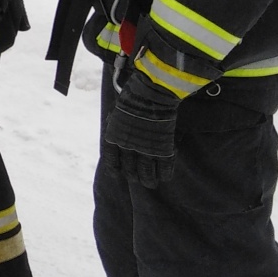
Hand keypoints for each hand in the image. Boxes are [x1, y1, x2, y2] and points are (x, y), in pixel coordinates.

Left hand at [103, 66, 179, 187]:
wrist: (150, 93)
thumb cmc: (133, 97)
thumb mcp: (117, 113)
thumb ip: (117, 127)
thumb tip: (117, 133)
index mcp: (113, 139)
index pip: (112, 163)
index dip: (117, 170)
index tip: (121, 173)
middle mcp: (127, 148)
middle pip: (129, 172)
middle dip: (135, 177)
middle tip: (141, 179)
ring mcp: (145, 150)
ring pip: (146, 174)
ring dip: (149, 181)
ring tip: (152, 183)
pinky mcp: (162, 149)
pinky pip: (164, 169)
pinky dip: (165, 174)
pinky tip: (166, 176)